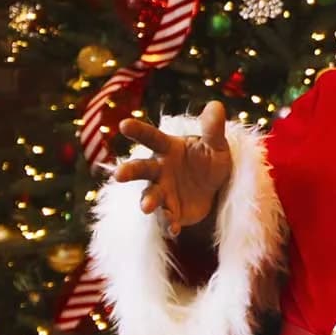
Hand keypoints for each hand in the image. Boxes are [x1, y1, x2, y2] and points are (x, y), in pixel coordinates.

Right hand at [112, 101, 232, 236]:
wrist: (215, 187)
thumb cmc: (209, 159)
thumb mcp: (216, 145)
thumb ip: (213, 129)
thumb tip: (216, 104)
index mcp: (168, 148)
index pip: (152, 137)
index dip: (138, 131)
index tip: (124, 124)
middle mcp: (159, 169)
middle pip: (140, 169)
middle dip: (129, 171)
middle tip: (119, 175)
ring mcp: (162, 191)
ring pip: (149, 196)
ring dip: (147, 201)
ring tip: (147, 207)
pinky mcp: (170, 211)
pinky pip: (167, 218)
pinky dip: (168, 224)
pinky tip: (174, 230)